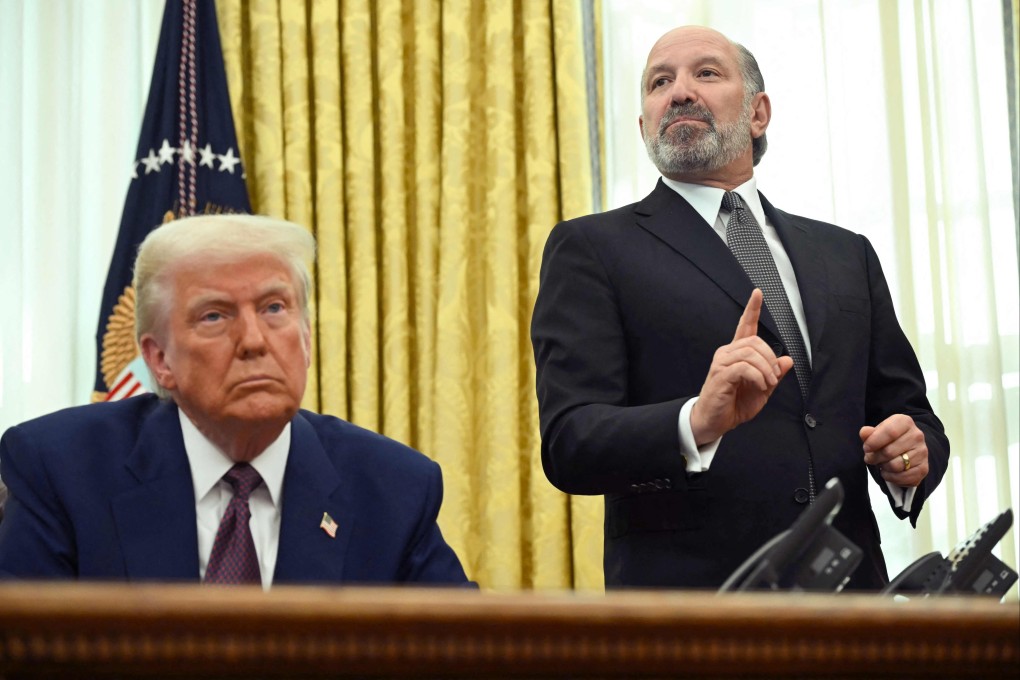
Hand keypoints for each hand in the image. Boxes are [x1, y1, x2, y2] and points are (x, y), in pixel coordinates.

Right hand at [690, 289, 793, 444]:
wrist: (715, 421)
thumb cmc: (734, 404)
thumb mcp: (762, 389)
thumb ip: (774, 374)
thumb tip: (787, 360)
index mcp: (737, 353)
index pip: (745, 325)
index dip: (752, 308)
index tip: (758, 293)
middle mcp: (727, 353)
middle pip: (755, 341)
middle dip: (771, 358)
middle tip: (774, 376)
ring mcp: (722, 362)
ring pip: (751, 353)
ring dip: (766, 369)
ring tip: (767, 383)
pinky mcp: (721, 374)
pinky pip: (745, 367)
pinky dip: (758, 377)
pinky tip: (759, 386)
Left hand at [861, 414, 927, 486]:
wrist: (907, 449)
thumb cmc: (888, 439)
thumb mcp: (877, 432)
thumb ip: (869, 433)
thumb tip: (864, 432)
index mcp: (905, 422)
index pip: (889, 432)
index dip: (874, 442)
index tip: (866, 448)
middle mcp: (917, 436)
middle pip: (889, 451)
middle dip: (875, 457)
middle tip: (870, 458)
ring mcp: (922, 452)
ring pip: (895, 466)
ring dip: (883, 467)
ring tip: (881, 463)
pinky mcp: (923, 469)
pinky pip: (902, 477)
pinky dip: (890, 477)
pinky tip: (888, 472)